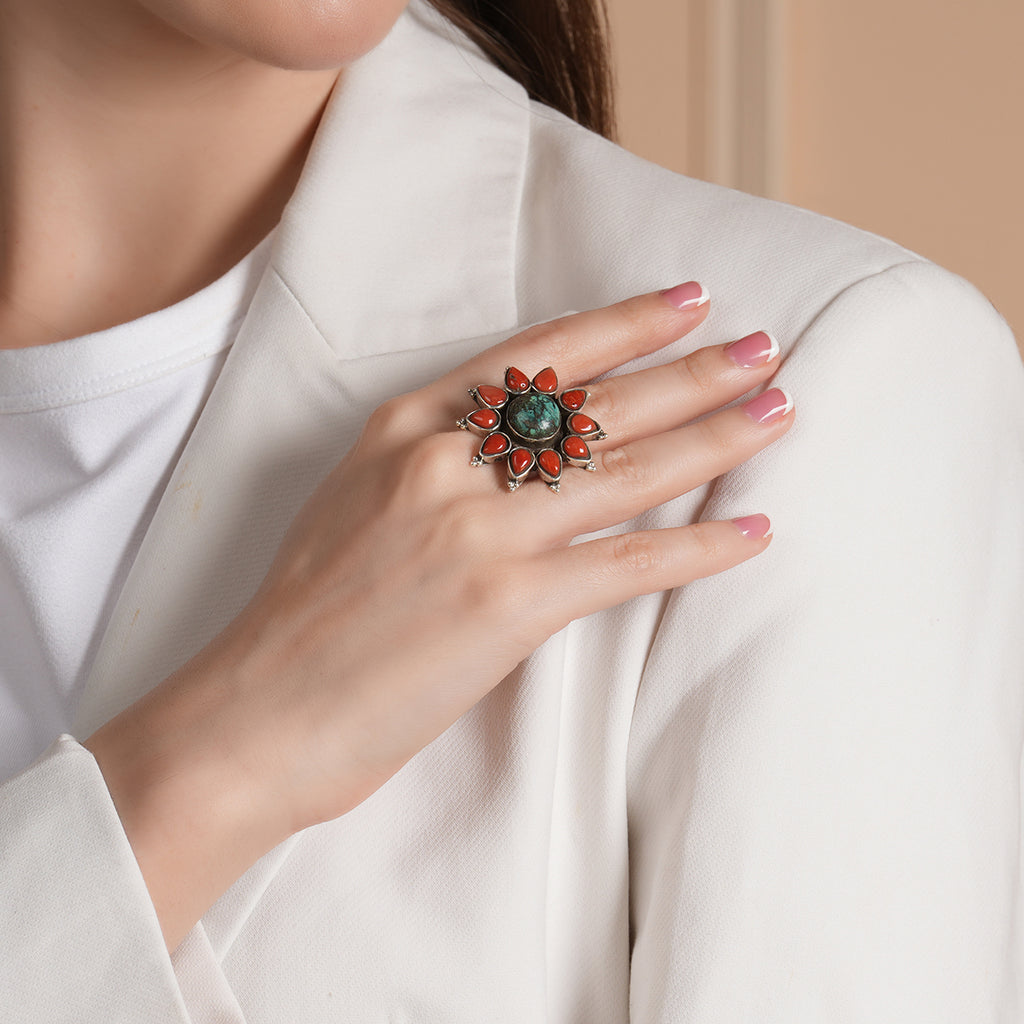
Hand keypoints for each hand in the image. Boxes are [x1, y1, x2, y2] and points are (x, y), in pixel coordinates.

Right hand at [85, 282, 793, 947]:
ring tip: (778, 409)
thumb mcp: (353, 500)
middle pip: (596, 402)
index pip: (535, 356)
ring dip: (714, 436)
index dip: (620, 325)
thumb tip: (516, 450)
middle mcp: (445, 462)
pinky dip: (698, 547)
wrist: (256, 710)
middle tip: (761, 345)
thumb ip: (430, 461)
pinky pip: (627, 563)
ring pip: (624, 468)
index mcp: (403, 428)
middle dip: (691, 370)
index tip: (682, 302)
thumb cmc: (302, 614)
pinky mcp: (506, 605)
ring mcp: (478, 530)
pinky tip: (753, 531)